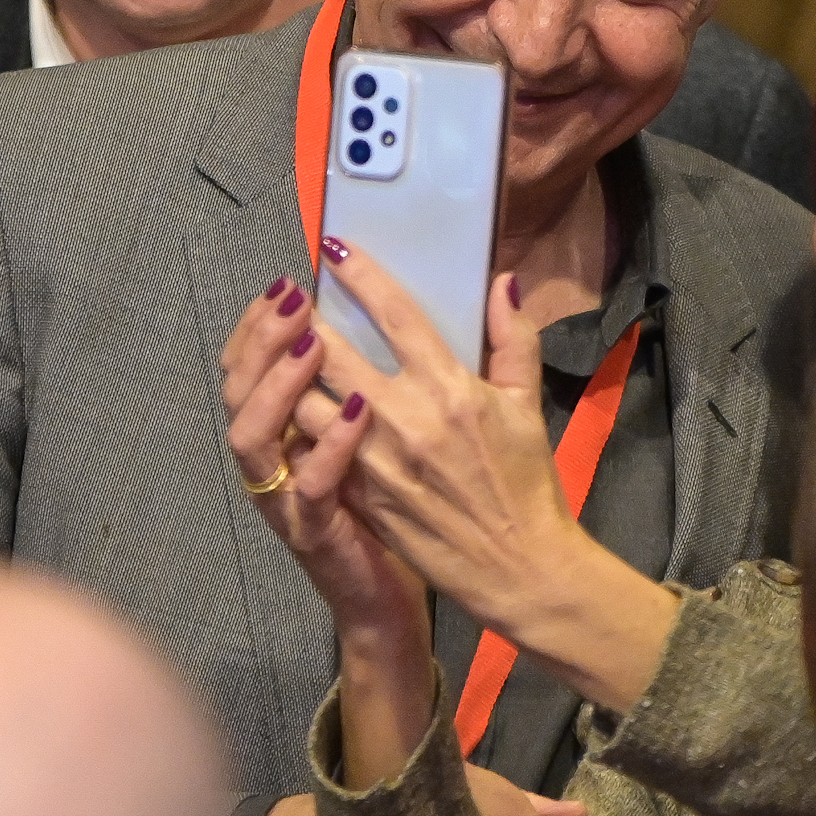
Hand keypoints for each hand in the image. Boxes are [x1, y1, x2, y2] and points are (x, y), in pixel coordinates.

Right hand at [220, 274, 422, 645]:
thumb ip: (364, 379)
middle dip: (261, 339)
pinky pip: (309, 487)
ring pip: (252, 438)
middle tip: (294, 299)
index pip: (245, 367)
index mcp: (282, 433)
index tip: (286, 283)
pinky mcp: (314, 533)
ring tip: (313, 344)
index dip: (257, 325)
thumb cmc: (381, 511)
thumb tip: (385, 312)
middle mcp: (271, 463)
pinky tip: (360, 411)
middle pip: (237, 391)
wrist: (386, 598)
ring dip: (279, 385)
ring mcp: (285, 499)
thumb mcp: (366, 437)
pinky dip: (331, 446)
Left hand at [292, 243, 684, 713]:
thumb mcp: (528, 407)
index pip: (395, 315)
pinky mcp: (361, 494)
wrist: (516, 566)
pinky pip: (314, 448)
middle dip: (306, 320)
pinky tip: (298, 408)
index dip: (361, 276)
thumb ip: (514, 339)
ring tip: (287, 353)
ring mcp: (376, 460)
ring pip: (306, 401)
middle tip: (295, 299)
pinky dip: (302, 424)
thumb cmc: (526, 483)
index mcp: (450, 388)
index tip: (336, 249)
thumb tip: (503, 284)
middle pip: (332, 352)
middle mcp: (406, 417)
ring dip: (292, 374)